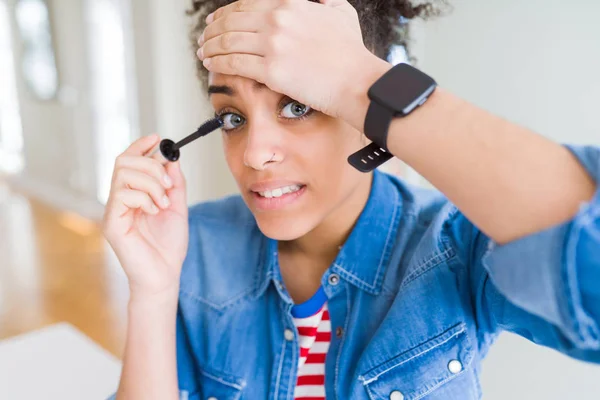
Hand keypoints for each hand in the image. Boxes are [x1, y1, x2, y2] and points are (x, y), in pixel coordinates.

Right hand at [102, 134, 188, 298]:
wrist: (165, 274)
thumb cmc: (169, 245)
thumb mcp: (178, 206)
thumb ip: (174, 183)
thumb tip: (171, 157)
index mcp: (134, 193)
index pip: (129, 159)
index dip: (141, 145)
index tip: (157, 138)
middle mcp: (120, 198)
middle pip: (124, 160)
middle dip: (150, 165)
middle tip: (168, 184)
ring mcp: (114, 210)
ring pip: (124, 174)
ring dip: (151, 183)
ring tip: (163, 202)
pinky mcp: (111, 222)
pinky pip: (123, 195)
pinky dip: (144, 198)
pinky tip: (154, 212)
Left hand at [197, 0, 387, 126]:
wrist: (358, 81)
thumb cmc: (351, 52)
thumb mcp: (339, 10)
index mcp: (290, 2)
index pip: (245, 4)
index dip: (225, 13)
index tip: (215, 20)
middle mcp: (277, 19)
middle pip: (232, 21)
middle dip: (212, 30)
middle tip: (204, 38)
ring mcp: (273, 45)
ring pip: (228, 42)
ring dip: (210, 46)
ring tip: (203, 52)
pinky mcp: (271, 71)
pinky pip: (233, 64)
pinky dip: (217, 63)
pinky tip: (210, 64)